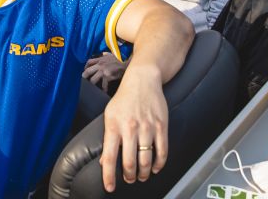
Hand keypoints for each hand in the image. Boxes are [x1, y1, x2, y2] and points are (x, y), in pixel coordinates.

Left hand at [83, 52, 126, 93]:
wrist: (127, 64)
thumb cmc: (119, 60)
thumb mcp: (111, 55)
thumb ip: (106, 55)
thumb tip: (103, 54)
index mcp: (100, 59)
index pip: (89, 62)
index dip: (85, 67)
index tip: (85, 71)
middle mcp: (100, 65)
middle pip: (87, 71)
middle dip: (84, 77)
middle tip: (84, 81)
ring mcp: (103, 71)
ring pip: (93, 79)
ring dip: (92, 85)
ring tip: (92, 88)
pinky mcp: (108, 76)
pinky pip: (103, 84)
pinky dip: (104, 89)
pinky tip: (104, 91)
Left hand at [100, 64, 167, 189]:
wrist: (143, 80)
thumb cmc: (124, 98)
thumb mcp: (109, 115)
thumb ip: (108, 138)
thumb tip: (105, 161)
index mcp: (114, 126)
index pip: (109, 157)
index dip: (109, 176)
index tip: (110, 187)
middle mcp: (130, 128)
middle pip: (129, 162)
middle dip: (129, 176)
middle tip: (129, 179)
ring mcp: (147, 128)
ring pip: (146, 160)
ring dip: (144, 173)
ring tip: (142, 176)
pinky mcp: (161, 126)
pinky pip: (162, 151)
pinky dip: (159, 164)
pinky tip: (156, 168)